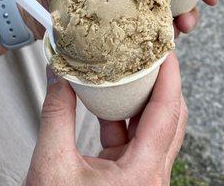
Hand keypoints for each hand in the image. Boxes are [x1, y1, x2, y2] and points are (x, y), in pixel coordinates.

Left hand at [16, 0, 219, 38]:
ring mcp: (133, 9)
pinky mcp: (126, 29)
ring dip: (182, 21)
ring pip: (166, 14)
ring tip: (183, 28)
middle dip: (195, 1)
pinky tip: (166, 42)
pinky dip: (162, 38)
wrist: (40, 2)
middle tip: (200, 10)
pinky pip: (149, 33)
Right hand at [24, 53, 187, 185]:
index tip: (167, 50)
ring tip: (132, 72)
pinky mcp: (131, 177)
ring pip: (156, 128)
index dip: (170, 77)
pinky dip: (126, 117)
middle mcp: (151, 176)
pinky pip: (136, 139)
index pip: (167, 113)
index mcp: (143, 175)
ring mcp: (143, 177)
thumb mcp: (51, 166)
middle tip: (152, 57)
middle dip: (163, 84)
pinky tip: (110, 102)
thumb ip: (56, 115)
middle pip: (172, 118)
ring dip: (144, 99)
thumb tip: (59, 76)